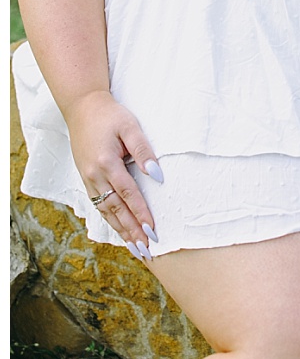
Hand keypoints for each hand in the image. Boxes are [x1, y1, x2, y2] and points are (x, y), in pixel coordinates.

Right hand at [63, 90, 160, 264]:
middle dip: (132, 231)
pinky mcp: (87, 179)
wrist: (82, 108)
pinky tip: (120, 230)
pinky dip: (110, 220)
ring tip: (135, 247)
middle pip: (115, 210)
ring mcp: (88, 179)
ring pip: (106, 211)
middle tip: (146, 249)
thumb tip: (156, 175)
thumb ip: (143, 151)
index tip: (152, 230)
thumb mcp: (130, 127)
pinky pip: (99, 205)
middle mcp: (94, 176)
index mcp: (106, 163)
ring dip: (121, 230)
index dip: (141, 214)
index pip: (128, 195)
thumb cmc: (110, 116)